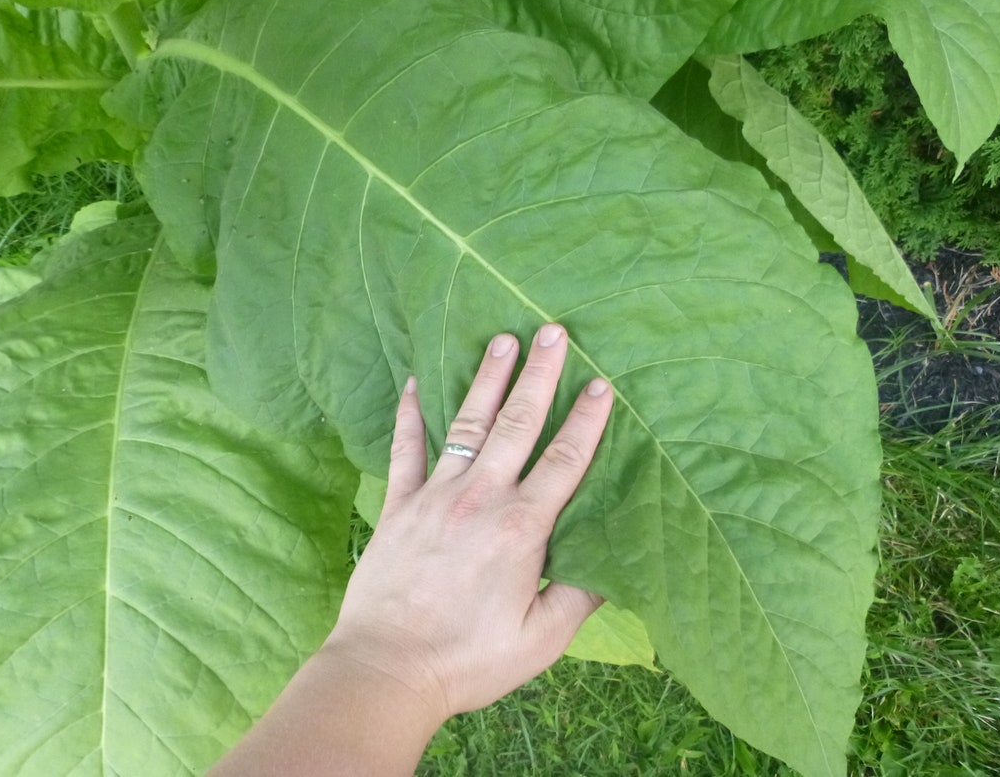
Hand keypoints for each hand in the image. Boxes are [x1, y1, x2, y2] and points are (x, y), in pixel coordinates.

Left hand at [323, 322, 612, 723]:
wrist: (385, 670)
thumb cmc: (467, 660)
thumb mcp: (539, 640)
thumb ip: (579, 597)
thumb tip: (613, 565)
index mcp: (521, 529)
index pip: (564, 461)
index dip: (586, 419)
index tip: (602, 383)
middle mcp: (480, 499)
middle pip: (517, 424)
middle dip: (539, 375)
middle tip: (552, 330)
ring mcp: (435, 496)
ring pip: (468, 425)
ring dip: (486, 379)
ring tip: (501, 339)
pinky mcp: (398, 506)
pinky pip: (406, 449)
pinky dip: (411, 415)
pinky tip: (416, 383)